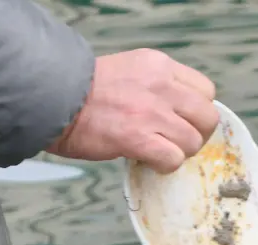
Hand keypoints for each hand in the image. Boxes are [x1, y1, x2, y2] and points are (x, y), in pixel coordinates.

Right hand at [46, 49, 219, 173]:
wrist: (50, 97)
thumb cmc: (87, 92)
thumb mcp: (130, 72)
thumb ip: (159, 86)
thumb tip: (183, 113)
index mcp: (159, 66)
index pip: (206, 91)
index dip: (197, 111)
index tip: (181, 120)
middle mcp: (160, 86)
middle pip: (207, 117)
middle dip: (196, 134)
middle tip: (175, 141)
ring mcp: (150, 112)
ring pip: (193, 141)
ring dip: (178, 152)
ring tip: (157, 149)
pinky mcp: (138, 137)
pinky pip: (173, 159)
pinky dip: (164, 165)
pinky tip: (148, 160)